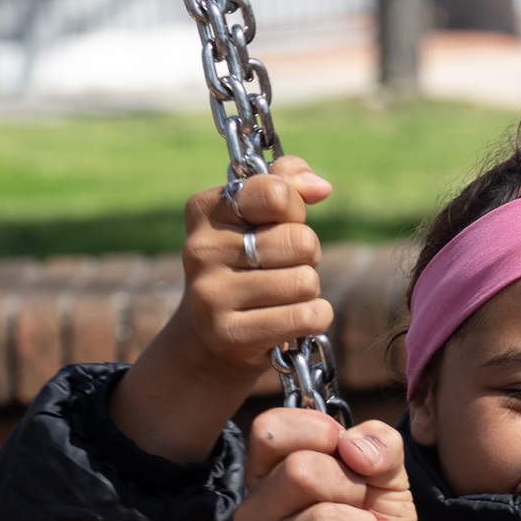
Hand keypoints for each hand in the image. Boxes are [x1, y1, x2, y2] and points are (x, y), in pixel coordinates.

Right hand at [108, 159, 335, 464]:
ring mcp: (211, 294)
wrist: (210, 338)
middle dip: (306, 255)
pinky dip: (313, 318)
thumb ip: (287, 182)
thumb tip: (320, 186)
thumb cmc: (248, 265)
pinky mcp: (230, 333)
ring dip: (307, 290)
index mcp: (204, 210)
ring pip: (306, 281)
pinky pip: (307, 316)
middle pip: (300, 241)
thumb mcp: (258, 218)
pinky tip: (287, 320)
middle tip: (281, 267)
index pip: (275, 193)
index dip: (294, 209)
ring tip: (279, 295)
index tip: (280, 222)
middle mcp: (200, 250)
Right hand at [237, 412, 420, 520]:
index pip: (270, 430)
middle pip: (302, 472)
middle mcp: (253, 510)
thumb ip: (381, 445)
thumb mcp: (390, 476)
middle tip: (359, 510)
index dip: (320, 433)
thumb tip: (352, 446)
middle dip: (353, 490)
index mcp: (270, 472)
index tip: (350, 456)